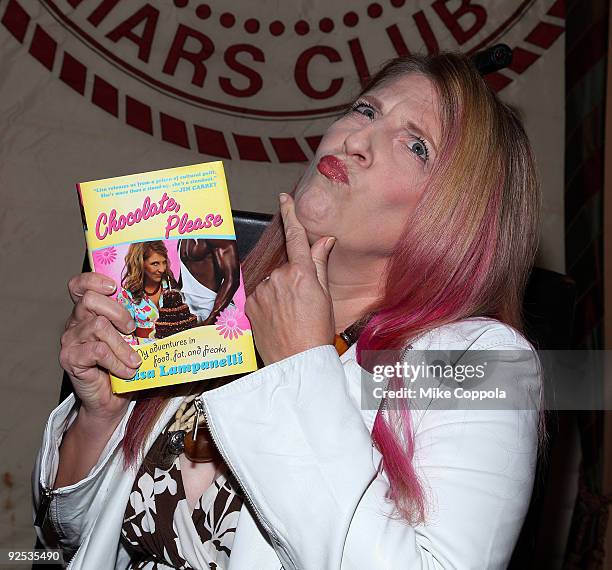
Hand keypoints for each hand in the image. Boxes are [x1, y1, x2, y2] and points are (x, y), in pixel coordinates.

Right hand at [60, 273, 139, 419]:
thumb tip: (160, 309)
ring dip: (122, 345)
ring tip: (134, 361)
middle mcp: (76, 322)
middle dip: (118, 312)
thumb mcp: (133, 340)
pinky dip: (116, 361)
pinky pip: (97, 351)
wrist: (111, 400)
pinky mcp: (70, 358)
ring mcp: (71, 340)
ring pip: (98, 326)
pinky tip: (125, 371)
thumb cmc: (124, 366)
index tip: (114, 287)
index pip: (80, 285)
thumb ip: (135, 323)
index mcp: (89, 312)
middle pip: (90, 300)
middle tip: (132, 329)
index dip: (94, 280)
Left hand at [245, 193, 335, 364]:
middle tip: (302, 305)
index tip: (284, 198)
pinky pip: (259, 295)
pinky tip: (276, 319)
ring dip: (279, 293)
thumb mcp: (325, 297)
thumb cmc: (316, 333)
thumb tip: (324, 241)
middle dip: (292, 279)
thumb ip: (319, 265)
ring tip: (288, 316)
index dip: (290, 215)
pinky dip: (267, 303)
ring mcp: (261, 291)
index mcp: (301, 273)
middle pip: (285, 267)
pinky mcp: (249, 304)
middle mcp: (278, 277)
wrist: (296, 362)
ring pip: (272, 282)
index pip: (296, 237)